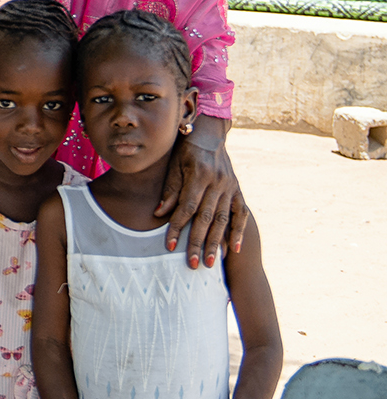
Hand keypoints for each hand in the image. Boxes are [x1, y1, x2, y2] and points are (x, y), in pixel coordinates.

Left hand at [158, 116, 246, 268]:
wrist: (210, 135)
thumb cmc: (185, 151)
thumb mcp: (173, 165)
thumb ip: (169, 190)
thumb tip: (158, 214)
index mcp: (199, 175)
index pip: (186, 207)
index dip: (178, 227)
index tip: (170, 246)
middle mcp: (217, 183)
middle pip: (206, 218)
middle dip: (197, 242)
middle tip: (191, 264)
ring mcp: (230, 188)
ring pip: (223, 220)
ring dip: (216, 242)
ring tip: (210, 263)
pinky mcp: (238, 191)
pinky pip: (241, 214)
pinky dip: (238, 232)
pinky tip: (234, 249)